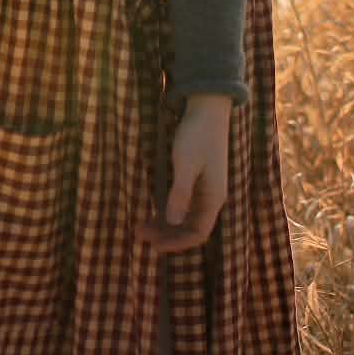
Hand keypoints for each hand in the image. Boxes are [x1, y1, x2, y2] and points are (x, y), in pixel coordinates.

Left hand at [138, 94, 231, 252]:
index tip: (154, 247)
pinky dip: (168, 209)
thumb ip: (179, 193)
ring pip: (185, 215)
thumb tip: (171, 222)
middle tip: (140, 236)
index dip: (177, 243)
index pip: (198, 233)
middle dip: (167, 235)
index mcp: (213, 197)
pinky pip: (183, 202)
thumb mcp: (185, 164)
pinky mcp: (198, 176)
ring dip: (165, 223)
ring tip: (141, 226)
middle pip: (190, 227)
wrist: (207, 107)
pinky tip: (153, 209)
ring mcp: (205, 187)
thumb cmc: (197, 135)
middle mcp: (211, 196)